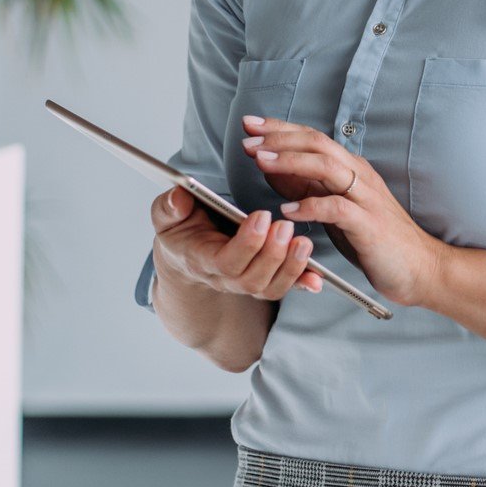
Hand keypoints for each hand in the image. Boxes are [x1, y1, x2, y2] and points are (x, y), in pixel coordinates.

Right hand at [149, 185, 320, 299]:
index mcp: (202, 259)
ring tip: (304, 243)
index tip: (262, 216)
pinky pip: (284, 288)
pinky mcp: (264, 281)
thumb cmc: (181, 232)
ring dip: (291, 267)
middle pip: (252, 278)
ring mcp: (246, 282)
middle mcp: (226, 278)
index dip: (247, 243)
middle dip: (273, 254)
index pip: (225, 261)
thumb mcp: (167, 217)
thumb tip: (178, 198)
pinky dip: (301, 283)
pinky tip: (318, 278)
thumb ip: (168, 208)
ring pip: (271, 287)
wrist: (185, 255)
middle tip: (286, 226)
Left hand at [241, 115, 442, 307]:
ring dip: (291, 162)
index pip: (313, 138)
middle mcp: (359, 175)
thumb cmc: (374, 237)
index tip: (250, 124)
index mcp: (352, 168)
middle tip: (248, 140)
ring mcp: (366, 198)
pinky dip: (310, 206)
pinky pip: (337, 209)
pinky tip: (288, 210)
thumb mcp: (335, 207)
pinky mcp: (368, 224)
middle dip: (280, 139)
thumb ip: (308, 186)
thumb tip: (273, 167)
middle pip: (318, 144)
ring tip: (261, 163)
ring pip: (327, 167)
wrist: (418, 265)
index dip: (281, 128)